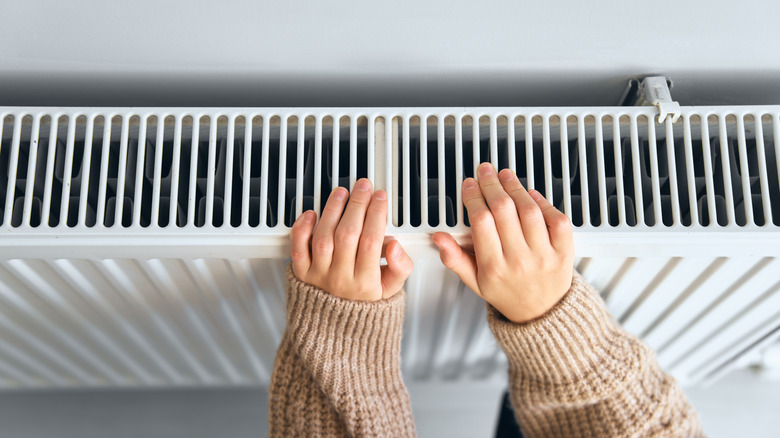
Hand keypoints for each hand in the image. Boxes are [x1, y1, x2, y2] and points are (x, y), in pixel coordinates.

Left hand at [290, 178, 413, 300]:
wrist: (336, 328)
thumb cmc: (364, 304)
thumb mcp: (391, 290)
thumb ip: (400, 268)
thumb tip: (395, 246)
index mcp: (365, 283)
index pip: (371, 241)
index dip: (376, 215)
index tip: (380, 198)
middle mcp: (340, 278)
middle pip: (348, 234)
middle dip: (357, 205)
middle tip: (363, 187)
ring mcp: (318, 275)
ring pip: (323, 237)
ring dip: (332, 210)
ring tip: (342, 193)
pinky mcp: (301, 273)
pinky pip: (298, 249)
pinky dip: (302, 229)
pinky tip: (311, 213)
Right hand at [432, 163, 573, 323]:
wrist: (542, 314)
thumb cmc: (507, 294)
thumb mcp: (474, 282)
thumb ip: (455, 258)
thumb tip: (439, 238)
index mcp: (494, 268)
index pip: (482, 222)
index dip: (474, 197)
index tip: (469, 185)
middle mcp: (519, 260)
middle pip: (504, 210)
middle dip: (492, 184)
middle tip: (486, 171)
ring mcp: (544, 255)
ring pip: (529, 210)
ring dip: (515, 187)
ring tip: (506, 176)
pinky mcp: (564, 252)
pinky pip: (556, 220)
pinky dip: (544, 203)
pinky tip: (531, 195)